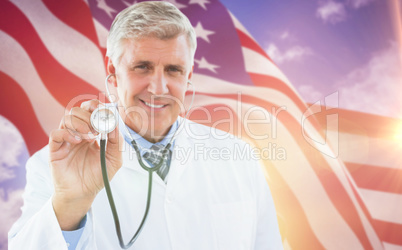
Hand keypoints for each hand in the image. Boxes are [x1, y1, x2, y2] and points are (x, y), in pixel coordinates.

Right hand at [49, 100, 122, 229]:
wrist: (83, 194)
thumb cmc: (98, 176)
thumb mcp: (114, 160)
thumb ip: (117, 142)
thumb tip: (115, 124)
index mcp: (92, 133)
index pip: (91, 111)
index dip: (97, 107)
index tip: (104, 111)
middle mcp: (78, 133)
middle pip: (78, 110)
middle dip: (88, 114)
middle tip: (97, 125)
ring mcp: (66, 140)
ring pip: (67, 118)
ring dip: (80, 123)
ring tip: (89, 136)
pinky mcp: (55, 149)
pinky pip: (56, 134)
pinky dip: (66, 133)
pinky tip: (77, 141)